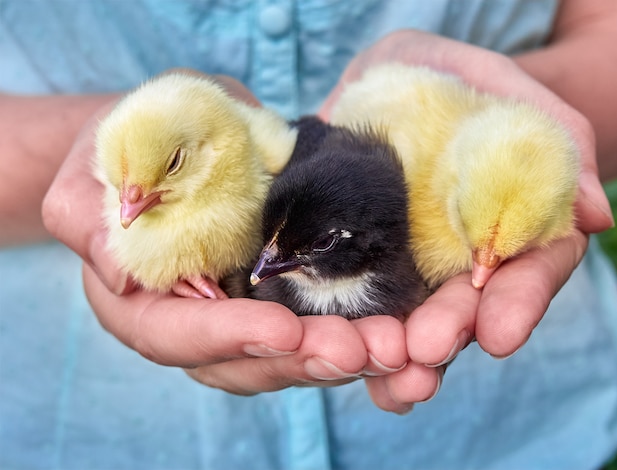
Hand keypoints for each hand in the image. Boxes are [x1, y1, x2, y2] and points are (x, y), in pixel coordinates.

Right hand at [42, 71, 409, 402]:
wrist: (169, 137)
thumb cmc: (129, 144)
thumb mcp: (100, 166)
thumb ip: (95, 217)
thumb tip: (123, 272)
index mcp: (140, 303)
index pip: (178, 335)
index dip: (228, 337)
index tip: (284, 329)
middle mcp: (195, 324)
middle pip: (245, 363)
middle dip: (305, 359)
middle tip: (365, 350)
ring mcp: (244, 316)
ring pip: (291, 356)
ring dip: (345, 356)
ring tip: (395, 347)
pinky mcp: (284, 296)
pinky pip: (321, 325)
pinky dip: (360, 332)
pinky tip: (402, 333)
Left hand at [319, 30, 612, 412]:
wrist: (388, 77)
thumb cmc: (455, 78)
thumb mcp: (501, 86)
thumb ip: (552, 142)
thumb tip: (595, 217)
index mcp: (508, 226)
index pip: (527, 273)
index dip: (517, 305)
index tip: (499, 334)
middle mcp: (459, 259)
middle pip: (463, 310)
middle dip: (447, 333)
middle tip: (427, 351)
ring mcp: (406, 265)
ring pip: (408, 321)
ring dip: (398, 355)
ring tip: (388, 378)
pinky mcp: (353, 258)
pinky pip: (350, 302)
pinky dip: (346, 332)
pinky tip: (334, 357)